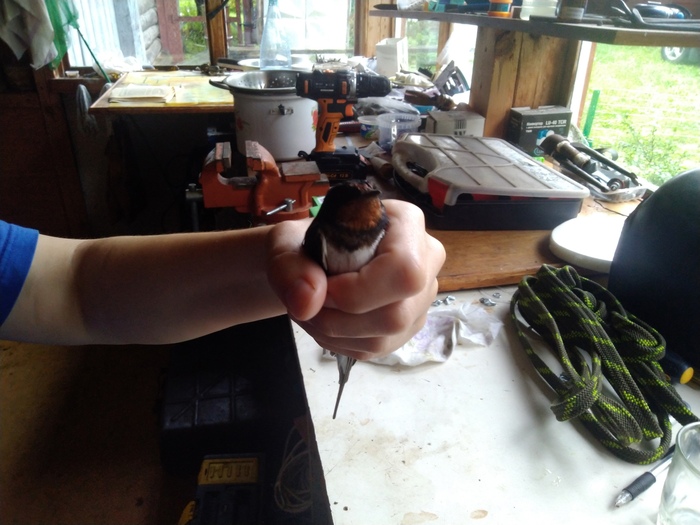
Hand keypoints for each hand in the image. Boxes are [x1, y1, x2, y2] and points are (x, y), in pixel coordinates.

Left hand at [266, 199, 444, 360]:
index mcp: (406, 223)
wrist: (308, 262)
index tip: (324, 288)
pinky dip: (341, 342)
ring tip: (311, 311)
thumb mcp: (286, 242)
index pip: (404, 269)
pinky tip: (326, 322)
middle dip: (341, 319)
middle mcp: (426, 259)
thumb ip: (290, 266)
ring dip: (336, 333)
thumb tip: (307, 304)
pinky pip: (378, 349)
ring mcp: (420, 297)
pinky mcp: (408, 325)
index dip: (360, 290)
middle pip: (397, 313)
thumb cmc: (305, 243)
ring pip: (386, 336)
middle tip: (309, 303)